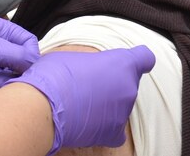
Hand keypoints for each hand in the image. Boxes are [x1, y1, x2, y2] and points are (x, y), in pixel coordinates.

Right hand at [7, 46, 155, 155]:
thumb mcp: (71, 56)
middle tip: (87, 85)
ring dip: (106, 104)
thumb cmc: (54, 76)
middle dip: (111, 84)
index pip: (144, 58)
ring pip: (120, 106)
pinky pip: (116, 130)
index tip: (127, 64)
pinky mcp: (114, 133)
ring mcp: (123, 112)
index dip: (137, 60)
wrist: (45, 106)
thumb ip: (89, 63)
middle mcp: (128, 88)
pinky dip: (106, 127)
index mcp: (121, 63)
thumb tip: (86, 70)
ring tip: (81, 105)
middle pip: (127, 84)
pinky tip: (89, 123)